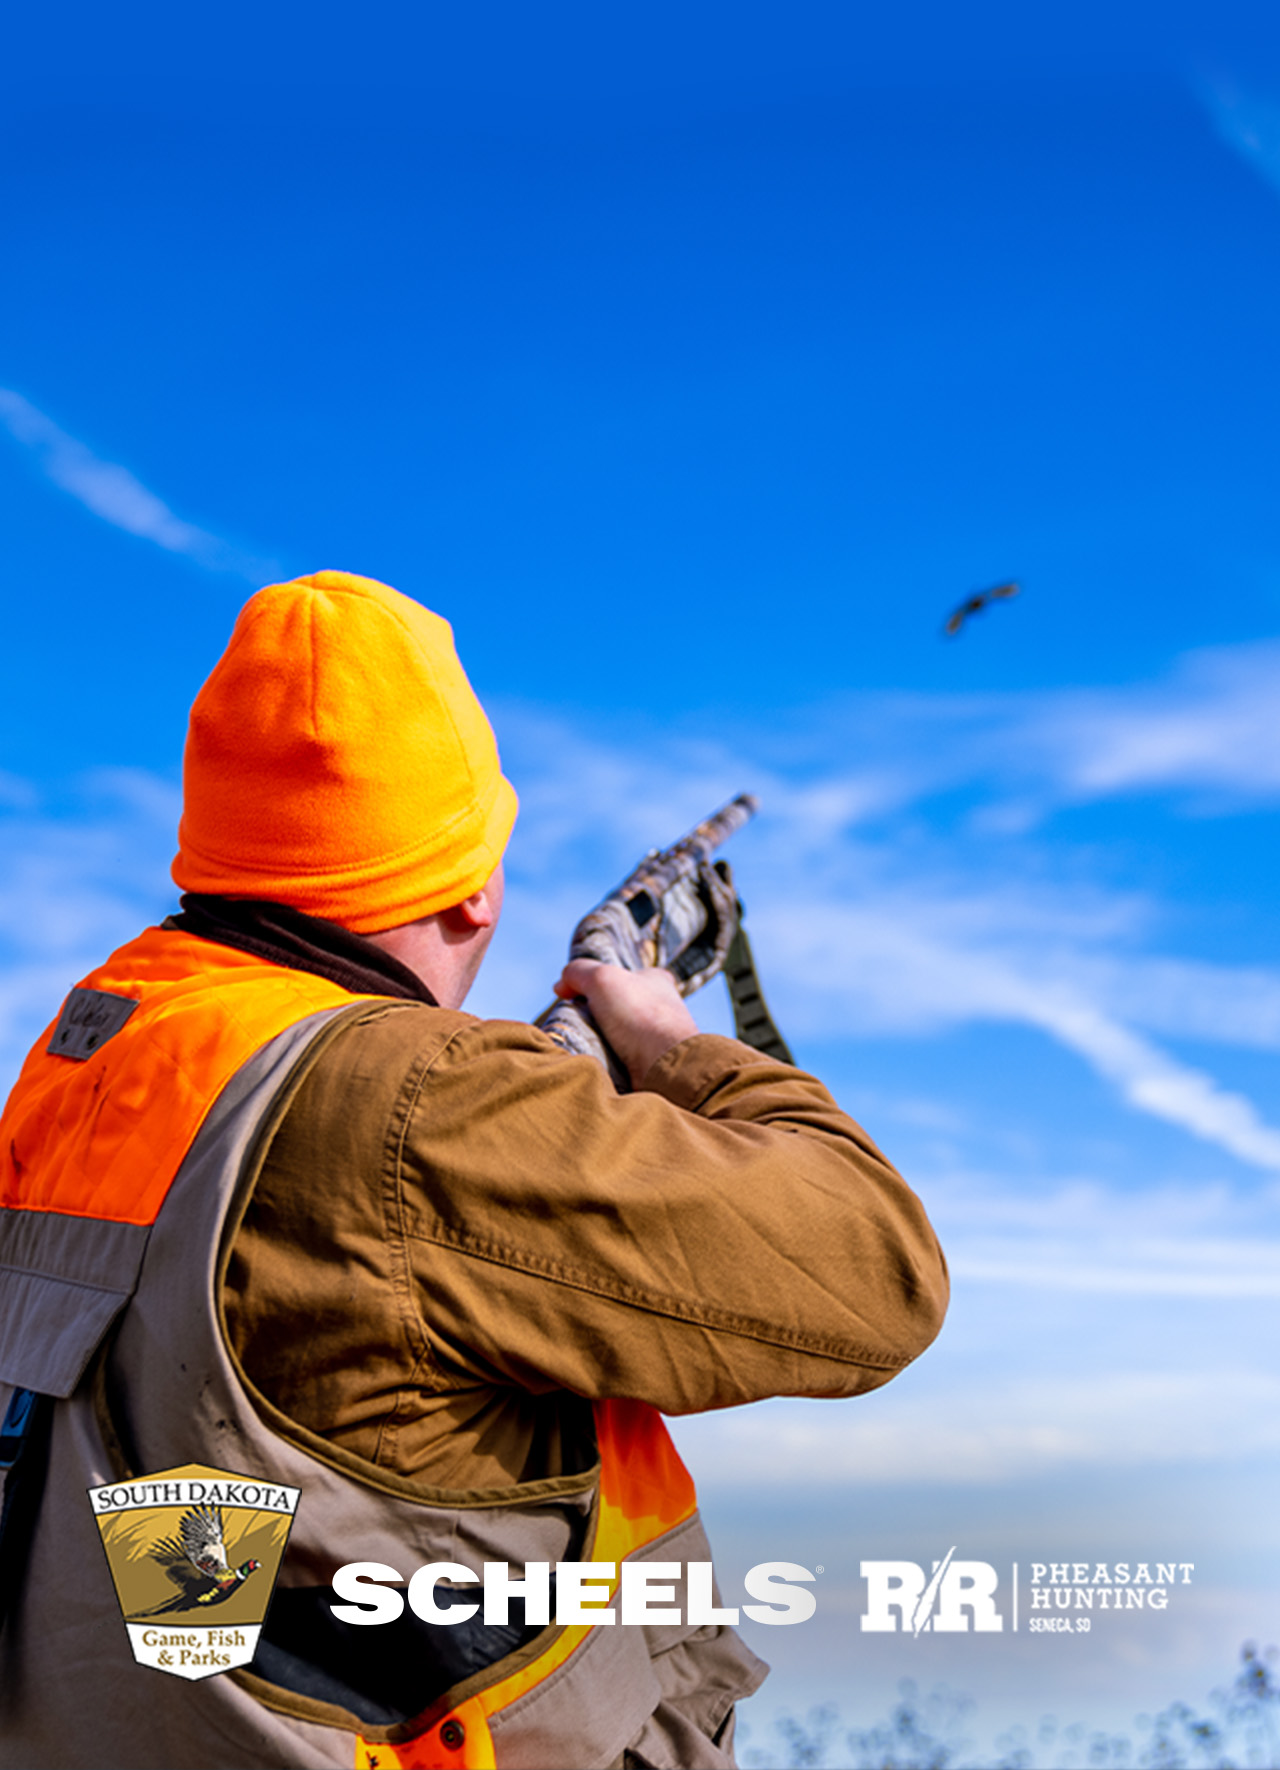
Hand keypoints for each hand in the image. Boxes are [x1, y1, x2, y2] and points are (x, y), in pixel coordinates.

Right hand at [553, 961, 699, 1088]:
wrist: (665, 1068)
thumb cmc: (640, 1016)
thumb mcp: (602, 978)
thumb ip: (578, 972)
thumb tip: (561, 985)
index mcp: (656, 981)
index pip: (623, 975)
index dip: (595, 982)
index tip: (575, 995)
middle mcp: (660, 1008)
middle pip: (616, 1007)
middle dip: (594, 1014)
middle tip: (577, 1021)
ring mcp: (656, 1039)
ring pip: (616, 1035)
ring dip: (597, 1040)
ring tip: (585, 1044)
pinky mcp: (650, 1066)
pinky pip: (619, 1060)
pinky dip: (606, 1061)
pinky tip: (597, 1063)